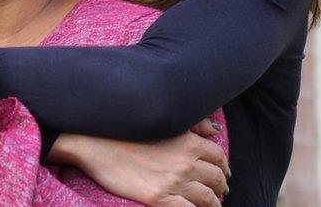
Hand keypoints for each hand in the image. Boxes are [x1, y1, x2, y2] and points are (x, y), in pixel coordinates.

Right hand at [50, 118, 229, 206]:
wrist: (97, 145)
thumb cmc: (127, 131)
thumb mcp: (164, 122)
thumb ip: (193, 125)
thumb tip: (213, 130)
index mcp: (189, 142)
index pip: (218, 156)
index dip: (223, 166)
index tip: (222, 172)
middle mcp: (186, 162)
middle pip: (217, 178)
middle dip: (221, 186)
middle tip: (220, 190)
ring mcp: (174, 182)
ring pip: (208, 199)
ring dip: (214, 203)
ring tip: (212, 205)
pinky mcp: (160, 199)